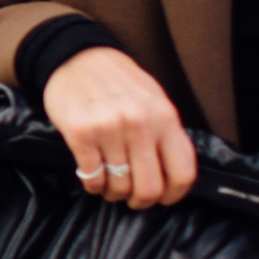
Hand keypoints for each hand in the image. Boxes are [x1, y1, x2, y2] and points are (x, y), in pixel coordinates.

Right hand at [42, 45, 195, 209]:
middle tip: (132, 197)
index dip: (174, 195)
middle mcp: (140, 123)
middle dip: (140, 201)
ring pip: (118, 187)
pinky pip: (92, 178)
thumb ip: (166, 134)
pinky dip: (93, 184)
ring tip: (110, 182)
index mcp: (164, 117)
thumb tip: (173, 177)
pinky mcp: (81, 133)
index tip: (163, 198)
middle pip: (149, 188)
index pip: (182, 174)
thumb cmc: (117, 82)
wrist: (76, 57)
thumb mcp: (153, 100)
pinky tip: (93, 174)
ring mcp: (109, 128)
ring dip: (114, 192)